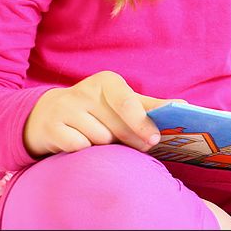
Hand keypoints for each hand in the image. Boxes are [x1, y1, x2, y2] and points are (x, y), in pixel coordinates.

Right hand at [22, 70, 183, 157]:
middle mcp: (84, 91)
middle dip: (131, 140)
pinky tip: (79, 142)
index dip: (142, 122)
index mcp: (106, 81)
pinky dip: (83, 149)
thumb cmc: (94, 109)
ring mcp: (65, 108)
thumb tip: (182, 105)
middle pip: (116, 126)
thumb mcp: (119, 102)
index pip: (127, 102)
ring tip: (99, 137)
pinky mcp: (51, 127)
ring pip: (98, 139)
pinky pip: (78, 147)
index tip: (155, 139)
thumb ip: (148, 105)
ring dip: (104, 145)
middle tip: (141, 146)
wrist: (48, 114)